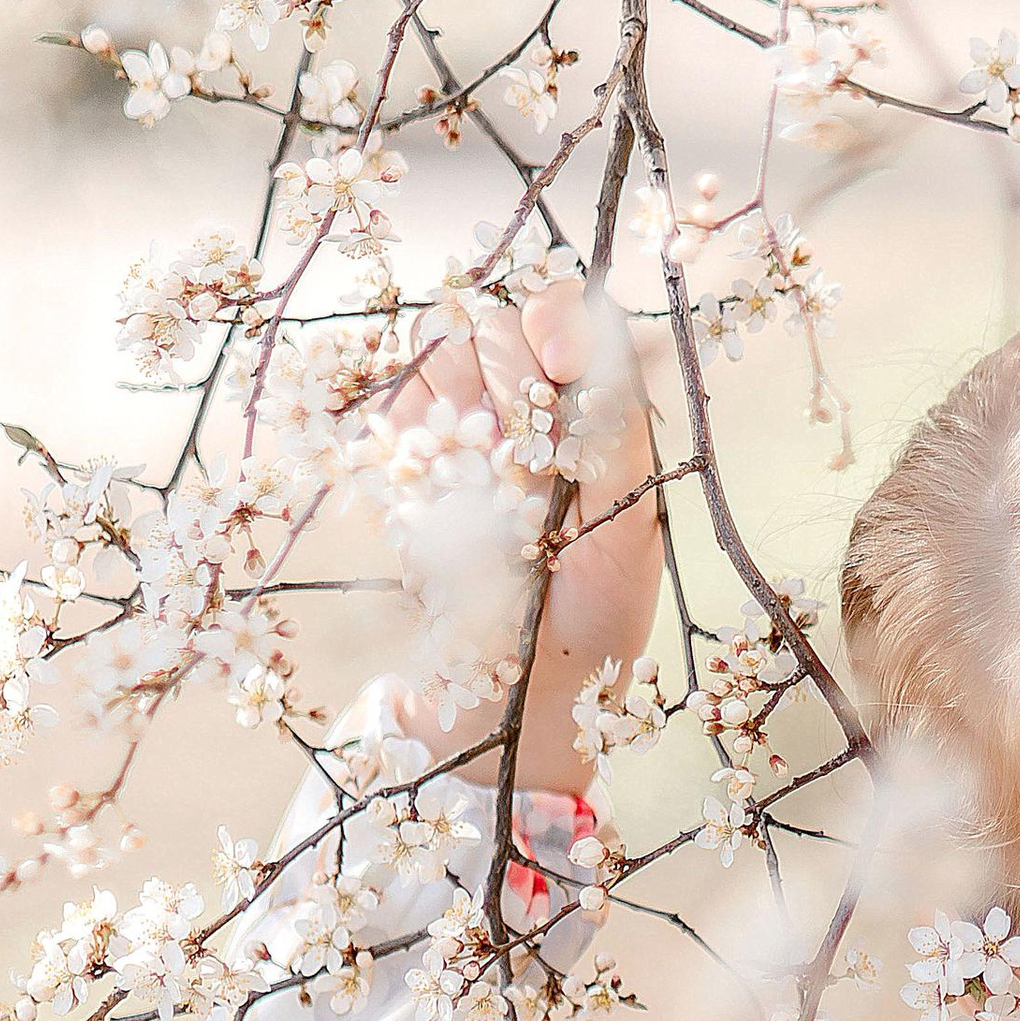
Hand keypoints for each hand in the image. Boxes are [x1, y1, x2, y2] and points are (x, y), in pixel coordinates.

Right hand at [386, 272, 660, 788]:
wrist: (526, 703)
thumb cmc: (597, 621)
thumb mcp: (630, 532)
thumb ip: (617, 435)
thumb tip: (586, 336)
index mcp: (591, 416)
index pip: (565, 316)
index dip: (554, 318)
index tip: (557, 358)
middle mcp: (525, 411)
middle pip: (493, 326)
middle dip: (506, 376)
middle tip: (521, 457)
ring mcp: (460, 437)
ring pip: (435, 359)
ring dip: (454, 409)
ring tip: (477, 483)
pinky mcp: (405, 472)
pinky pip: (389, 419)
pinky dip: (402, 444)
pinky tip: (427, 500)